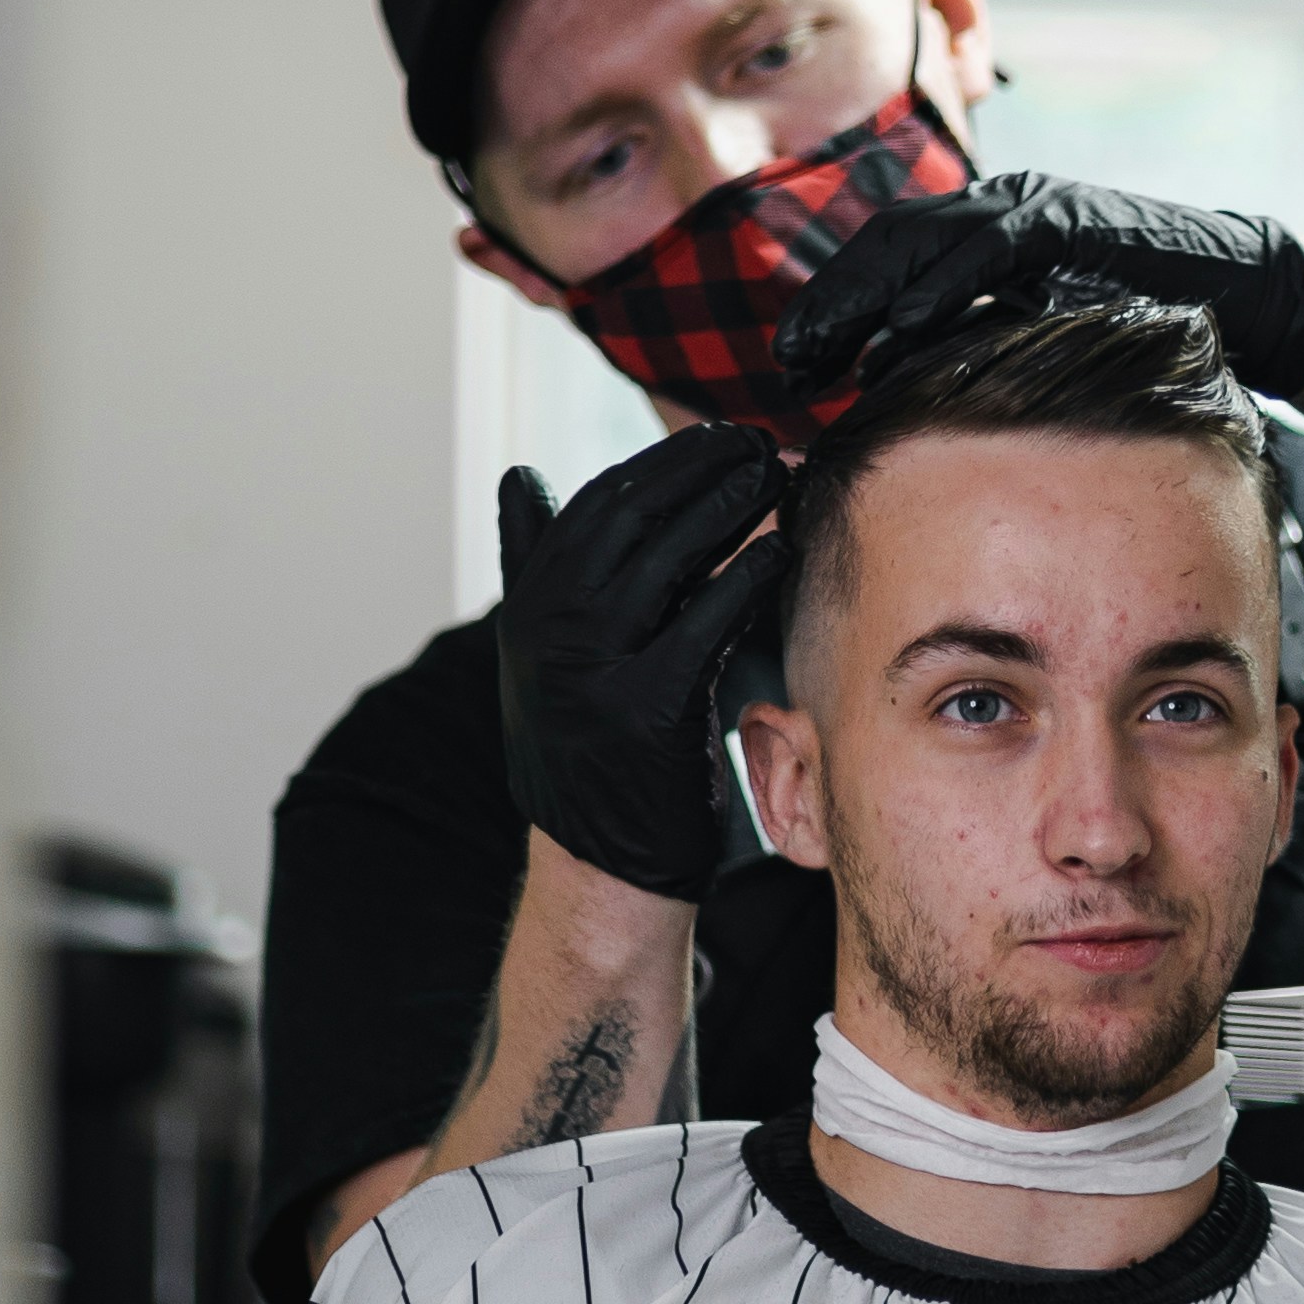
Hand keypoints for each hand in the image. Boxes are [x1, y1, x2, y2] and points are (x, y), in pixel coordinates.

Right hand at [493, 423, 785, 897]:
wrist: (603, 864)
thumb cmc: (593, 748)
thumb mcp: (545, 654)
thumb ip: (534, 566)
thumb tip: (520, 477)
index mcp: (527, 608)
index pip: (597, 505)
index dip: (663, 463)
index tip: (720, 438)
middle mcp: (546, 633)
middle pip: (632, 518)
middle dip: (703, 469)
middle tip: (761, 445)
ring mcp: (589, 673)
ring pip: (666, 559)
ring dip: (731, 507)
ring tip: (780, 478)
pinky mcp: (643, 714)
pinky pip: (704, 624)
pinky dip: (747, 579)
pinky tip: (783, 553)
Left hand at [773, 167, 1303, 405]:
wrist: (1247, 298)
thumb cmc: (1146, 330)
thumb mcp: (1047, 340)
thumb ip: (982, 349)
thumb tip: (901, 397)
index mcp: (985, 232)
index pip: (886, 261)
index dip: (833, 308)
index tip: (793, 365)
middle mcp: (1001, 208)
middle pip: (887, 246)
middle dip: (832, 306)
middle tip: (788, 363)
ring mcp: (1033, 206)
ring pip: (922, 240)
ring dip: (865, 298)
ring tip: (821, 352)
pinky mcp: (1068, 219)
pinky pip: (987, 248)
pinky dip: (940, 285)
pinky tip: (900, 328)